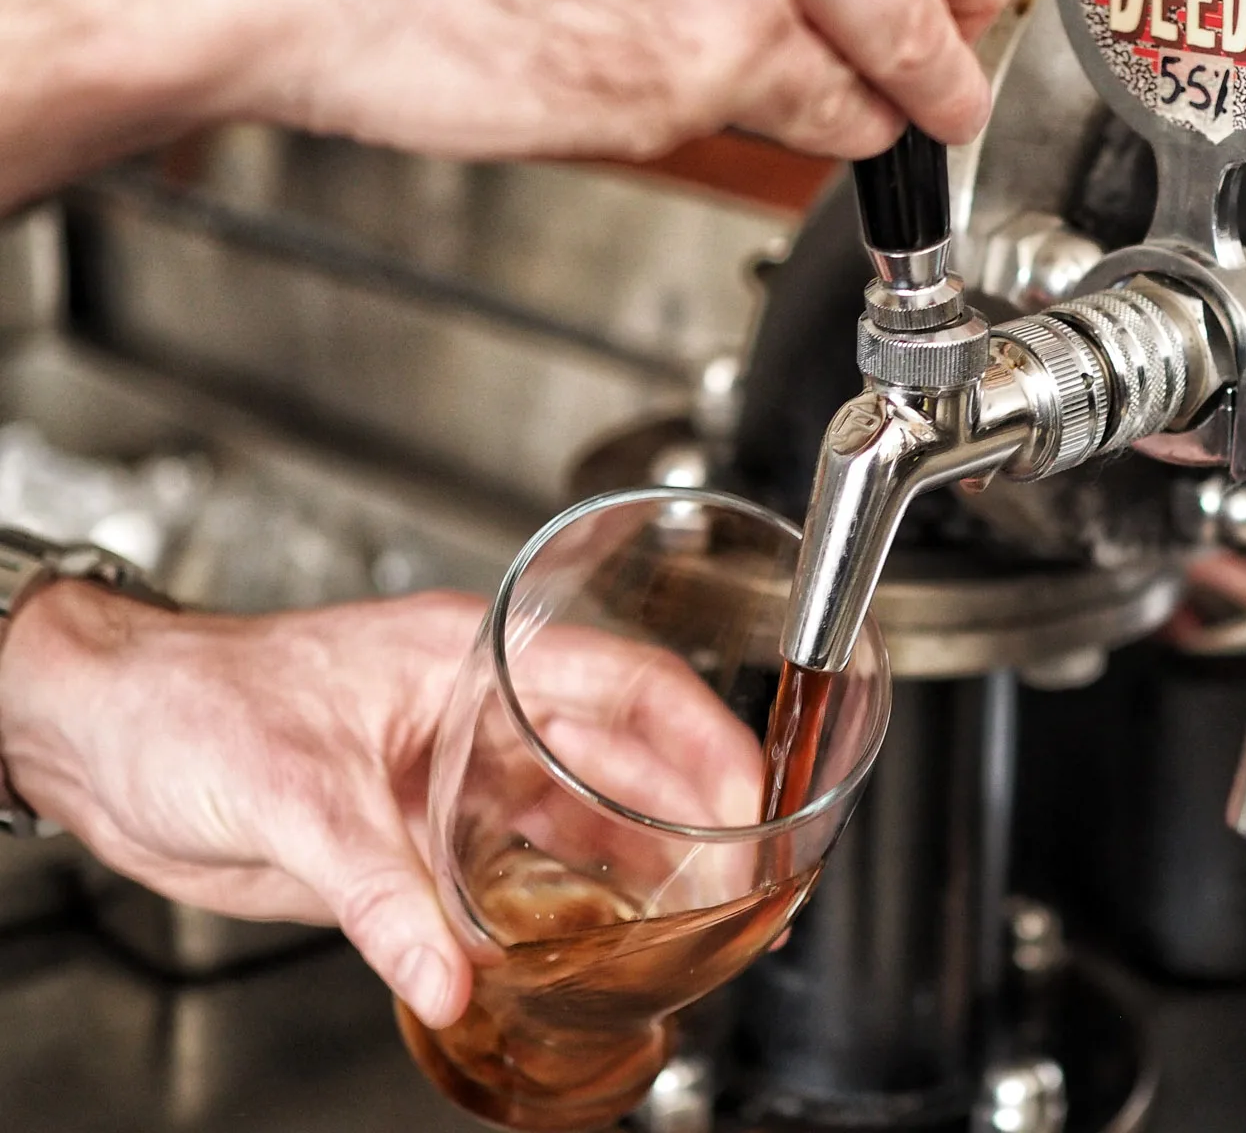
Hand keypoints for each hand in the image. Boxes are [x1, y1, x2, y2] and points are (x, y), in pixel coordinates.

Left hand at [0, 584, 759, 1027]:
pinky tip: (594, 947)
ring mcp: (457, 778)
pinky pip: (520, 874)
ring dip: (644, 868)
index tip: (751, 797)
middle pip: (625, 759)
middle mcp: (483, 715)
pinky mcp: (421, 838)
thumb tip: (449, 976)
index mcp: (474, 659)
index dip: (705, 738)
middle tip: (747, 884)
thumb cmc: (189, 703)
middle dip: (696, 816)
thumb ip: (376, 888)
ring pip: (585, 819)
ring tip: (698, 923)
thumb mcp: (292, 787)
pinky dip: (564, 910)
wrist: (105, 745)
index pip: (628, 684)